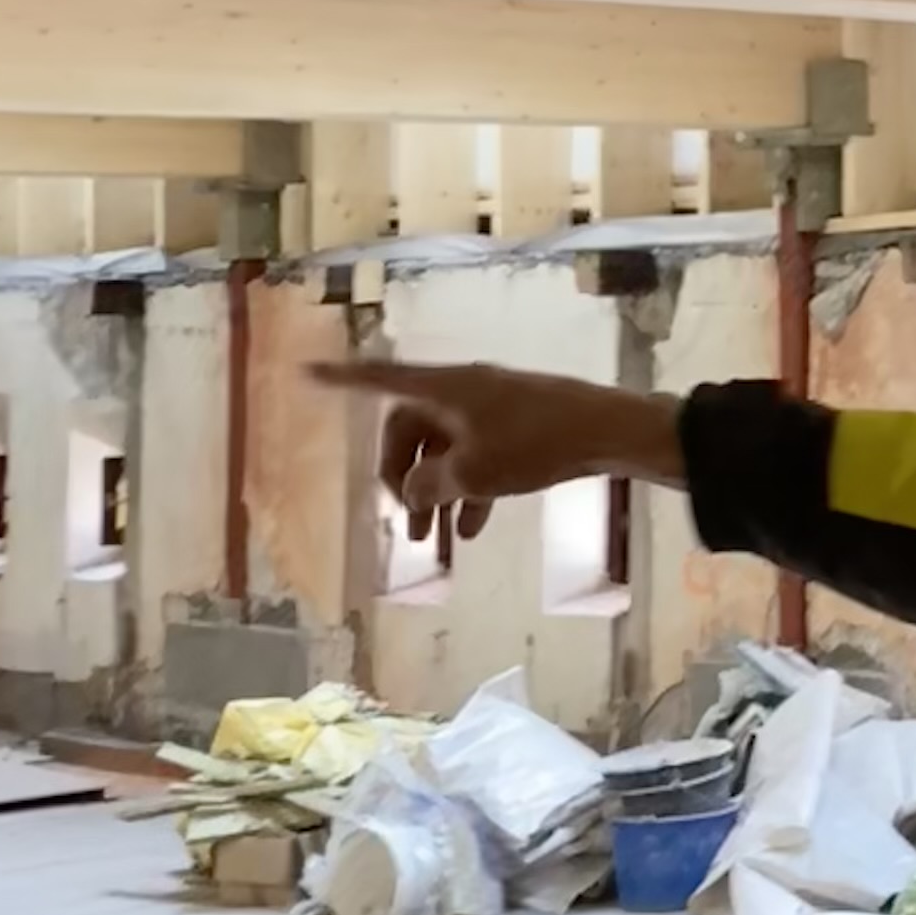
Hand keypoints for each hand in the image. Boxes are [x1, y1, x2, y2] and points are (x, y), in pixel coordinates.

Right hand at [313, 358, 679, 542]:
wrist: (608, 431)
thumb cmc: (534, 444)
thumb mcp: (471, 473)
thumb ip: (430, 485)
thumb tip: (416, 492)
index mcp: (443, 388)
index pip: (379, 380)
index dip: (341, 380)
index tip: (307, 372)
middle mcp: (462, 390)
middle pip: (411, 430)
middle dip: (403, 478)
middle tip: (407, 524)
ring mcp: (492, 407)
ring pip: (446, 450)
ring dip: (436, 493)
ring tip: (434, 542)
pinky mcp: (519, 425)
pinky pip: (479, 456)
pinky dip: (470, 490)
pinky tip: (473, 532)